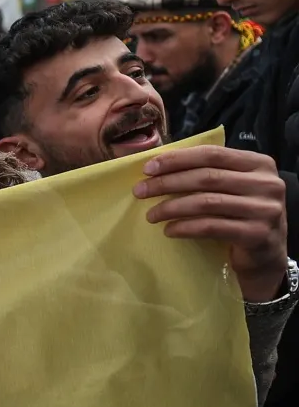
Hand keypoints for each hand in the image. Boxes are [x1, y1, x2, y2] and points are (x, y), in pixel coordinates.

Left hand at [136, 145, 289, 301]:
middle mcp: (267, 183)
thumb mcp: (232, 187)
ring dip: (171, 207)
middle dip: (167, 183)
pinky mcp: (256, 234)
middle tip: (140, 191)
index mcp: (259, 164)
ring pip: (207, 202)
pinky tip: (169, 230)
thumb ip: (208, 172)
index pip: (212, 154)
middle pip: (207, 177)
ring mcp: (265, 209)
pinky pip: (211, 227)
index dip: (178, 159)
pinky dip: (185, 227)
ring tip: (150, 214)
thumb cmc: (241, 214)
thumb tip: (157, 165)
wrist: (267, 252)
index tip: (147, 169)